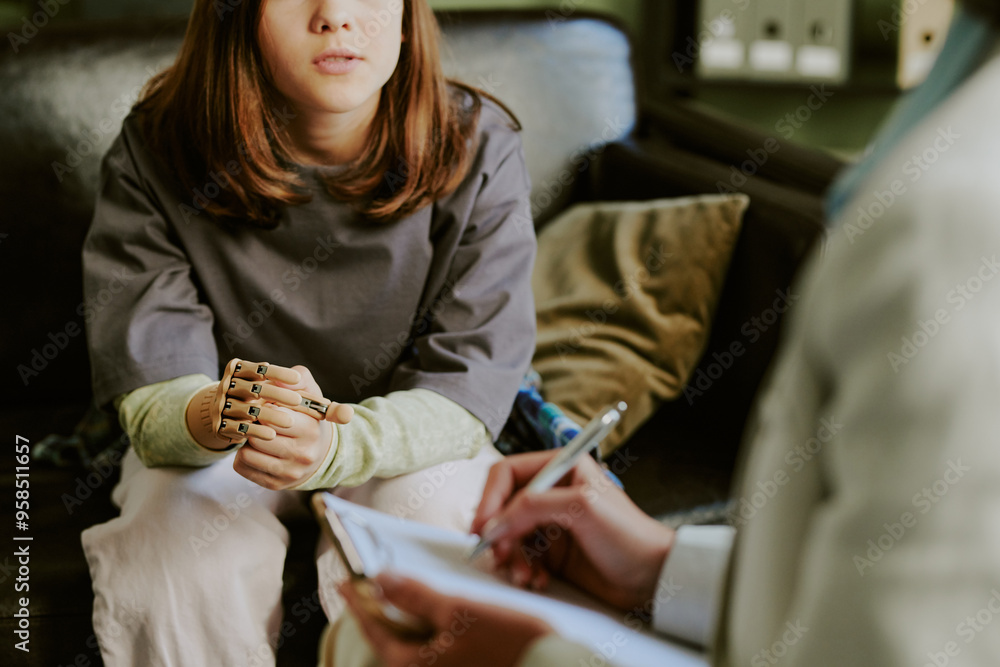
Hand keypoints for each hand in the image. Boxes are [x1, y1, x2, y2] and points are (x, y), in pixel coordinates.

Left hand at [234, 364, 342, 489]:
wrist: (319, 455)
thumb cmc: (309, 419)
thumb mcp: (311, 394)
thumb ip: (299, 378)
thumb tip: (279, 378)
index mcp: (311, 429)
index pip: (275, 415)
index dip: (266, 407)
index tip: (268, 405)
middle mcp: (302, 454)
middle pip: (259, 435)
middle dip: (255, 424)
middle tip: (259, 419)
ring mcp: (289, 472)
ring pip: (247, 452)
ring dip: (247, 440)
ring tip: (258, 434)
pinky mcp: (275, 484)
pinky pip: (241, 466)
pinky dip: (243, 454)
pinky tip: (255, 449)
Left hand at [339, 573, 551, 666]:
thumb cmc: (510, 643)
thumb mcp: (459, 610)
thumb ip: (416, 596)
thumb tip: (380, 580)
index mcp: (416, 665)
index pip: (376, 630)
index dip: (360, 602)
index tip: (346, 583)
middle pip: (395, 641)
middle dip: (386, 612)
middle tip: (377, 587)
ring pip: (418, 646)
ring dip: (413, 619)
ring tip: (412, 594)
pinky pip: (439, 650)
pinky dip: (434, 630)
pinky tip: (445, 613)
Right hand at [471, 451, 674, 610]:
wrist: (654, 577)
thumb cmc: (628, 535)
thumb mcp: (581, 508)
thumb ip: (533, 506)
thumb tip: (493, 523)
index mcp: (561, 468)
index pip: (507, 473)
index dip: (490, 499)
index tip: (483, 527)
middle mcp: (553, 492)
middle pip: (503, 506)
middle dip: (499, 534)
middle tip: (500, 557)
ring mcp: (552, 522)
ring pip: (510, 536)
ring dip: (511, 557)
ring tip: (524, 576)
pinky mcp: (554, 551)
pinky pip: (523, 557)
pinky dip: (524, 570)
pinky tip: (538, 581)